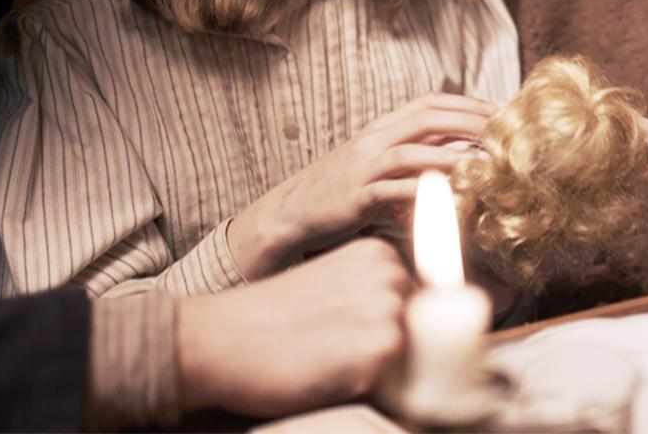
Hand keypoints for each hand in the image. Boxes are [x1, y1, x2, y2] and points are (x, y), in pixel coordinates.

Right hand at [175, 237, 416, 416]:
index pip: (422, 300)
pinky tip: (330, 378)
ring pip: (415, 359)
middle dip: (399, 351)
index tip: (364, 342)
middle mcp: (392, 276)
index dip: (401, 329)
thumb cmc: (267, 320)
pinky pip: (397, 385)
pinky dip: (371, 392)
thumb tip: (416, 325)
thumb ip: (370, 296)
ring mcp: (390, 311)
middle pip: (427, 330)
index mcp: (378, 256)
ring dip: (386, 373)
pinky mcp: (380, 349)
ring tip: (334, 366)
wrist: (219, 340)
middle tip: (344, 358)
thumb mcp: (330, 285)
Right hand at [229, 93, 496, 276]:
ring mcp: (364, 167)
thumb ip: (414, 153)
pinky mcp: (357, 197)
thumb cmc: (343, 189)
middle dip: (468, 121)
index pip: (429, 102)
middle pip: (427, 118)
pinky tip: (449, 199)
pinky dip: (423, 194)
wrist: (292, 212)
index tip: (500, 111)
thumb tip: (461, 149)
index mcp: (381, 128)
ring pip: (413, 152)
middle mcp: (374, 140)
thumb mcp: (378, 162)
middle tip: (503, 133)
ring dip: (452, 156)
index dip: (467, 104)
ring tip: (484, 165)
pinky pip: (394, 191)